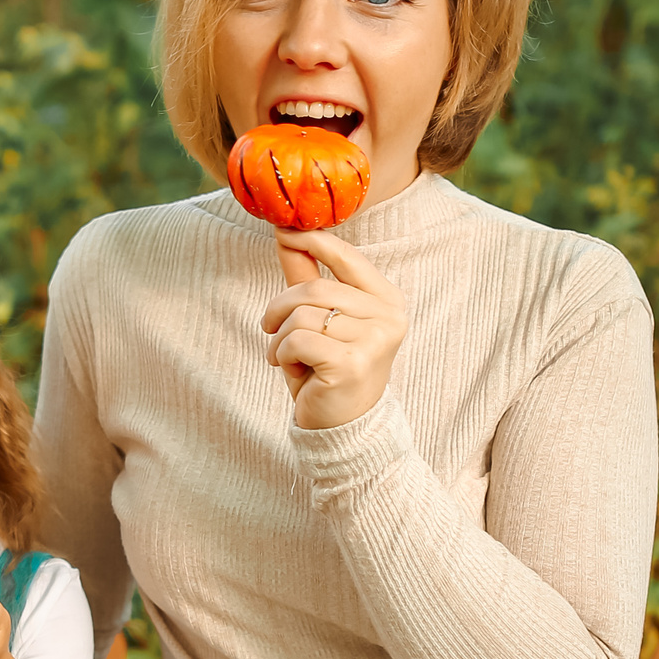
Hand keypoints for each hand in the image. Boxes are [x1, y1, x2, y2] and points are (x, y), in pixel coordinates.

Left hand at [260, 229, 409, 429]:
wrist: (342, 428)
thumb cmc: (328, 369)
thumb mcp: (317, 318)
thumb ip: (305, 275)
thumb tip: (284, 232)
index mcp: (387, 299)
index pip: (346, 256)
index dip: (312, 240)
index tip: (282, 231)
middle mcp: (389, 317)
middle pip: (314, 288)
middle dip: (280, 308)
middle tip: (270, 329)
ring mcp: (374, 341)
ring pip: (302, 315)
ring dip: (280, 338)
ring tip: (287, 356)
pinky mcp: (352, 364)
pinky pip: (297, 340)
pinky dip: (283, 355)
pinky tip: (295, 371)